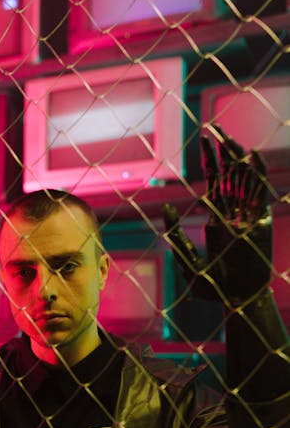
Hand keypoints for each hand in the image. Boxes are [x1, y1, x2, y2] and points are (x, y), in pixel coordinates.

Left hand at [163, 126, 271, 304]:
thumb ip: (177, 237)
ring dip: (237, 156)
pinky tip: (251, 157)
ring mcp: (247, 215)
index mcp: (214, 218)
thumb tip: (166, 209)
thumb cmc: (212, 287)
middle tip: (214, 127)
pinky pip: (260, 192)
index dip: (210, 159)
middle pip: (228, 173)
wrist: (238, 299)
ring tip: (229, 136)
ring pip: (243, 177)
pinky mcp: (261, 221)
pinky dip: (257, 173)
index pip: (213, 180)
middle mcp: (232, 212)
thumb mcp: (188, 262)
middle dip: (222, 150)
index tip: (205, 138)